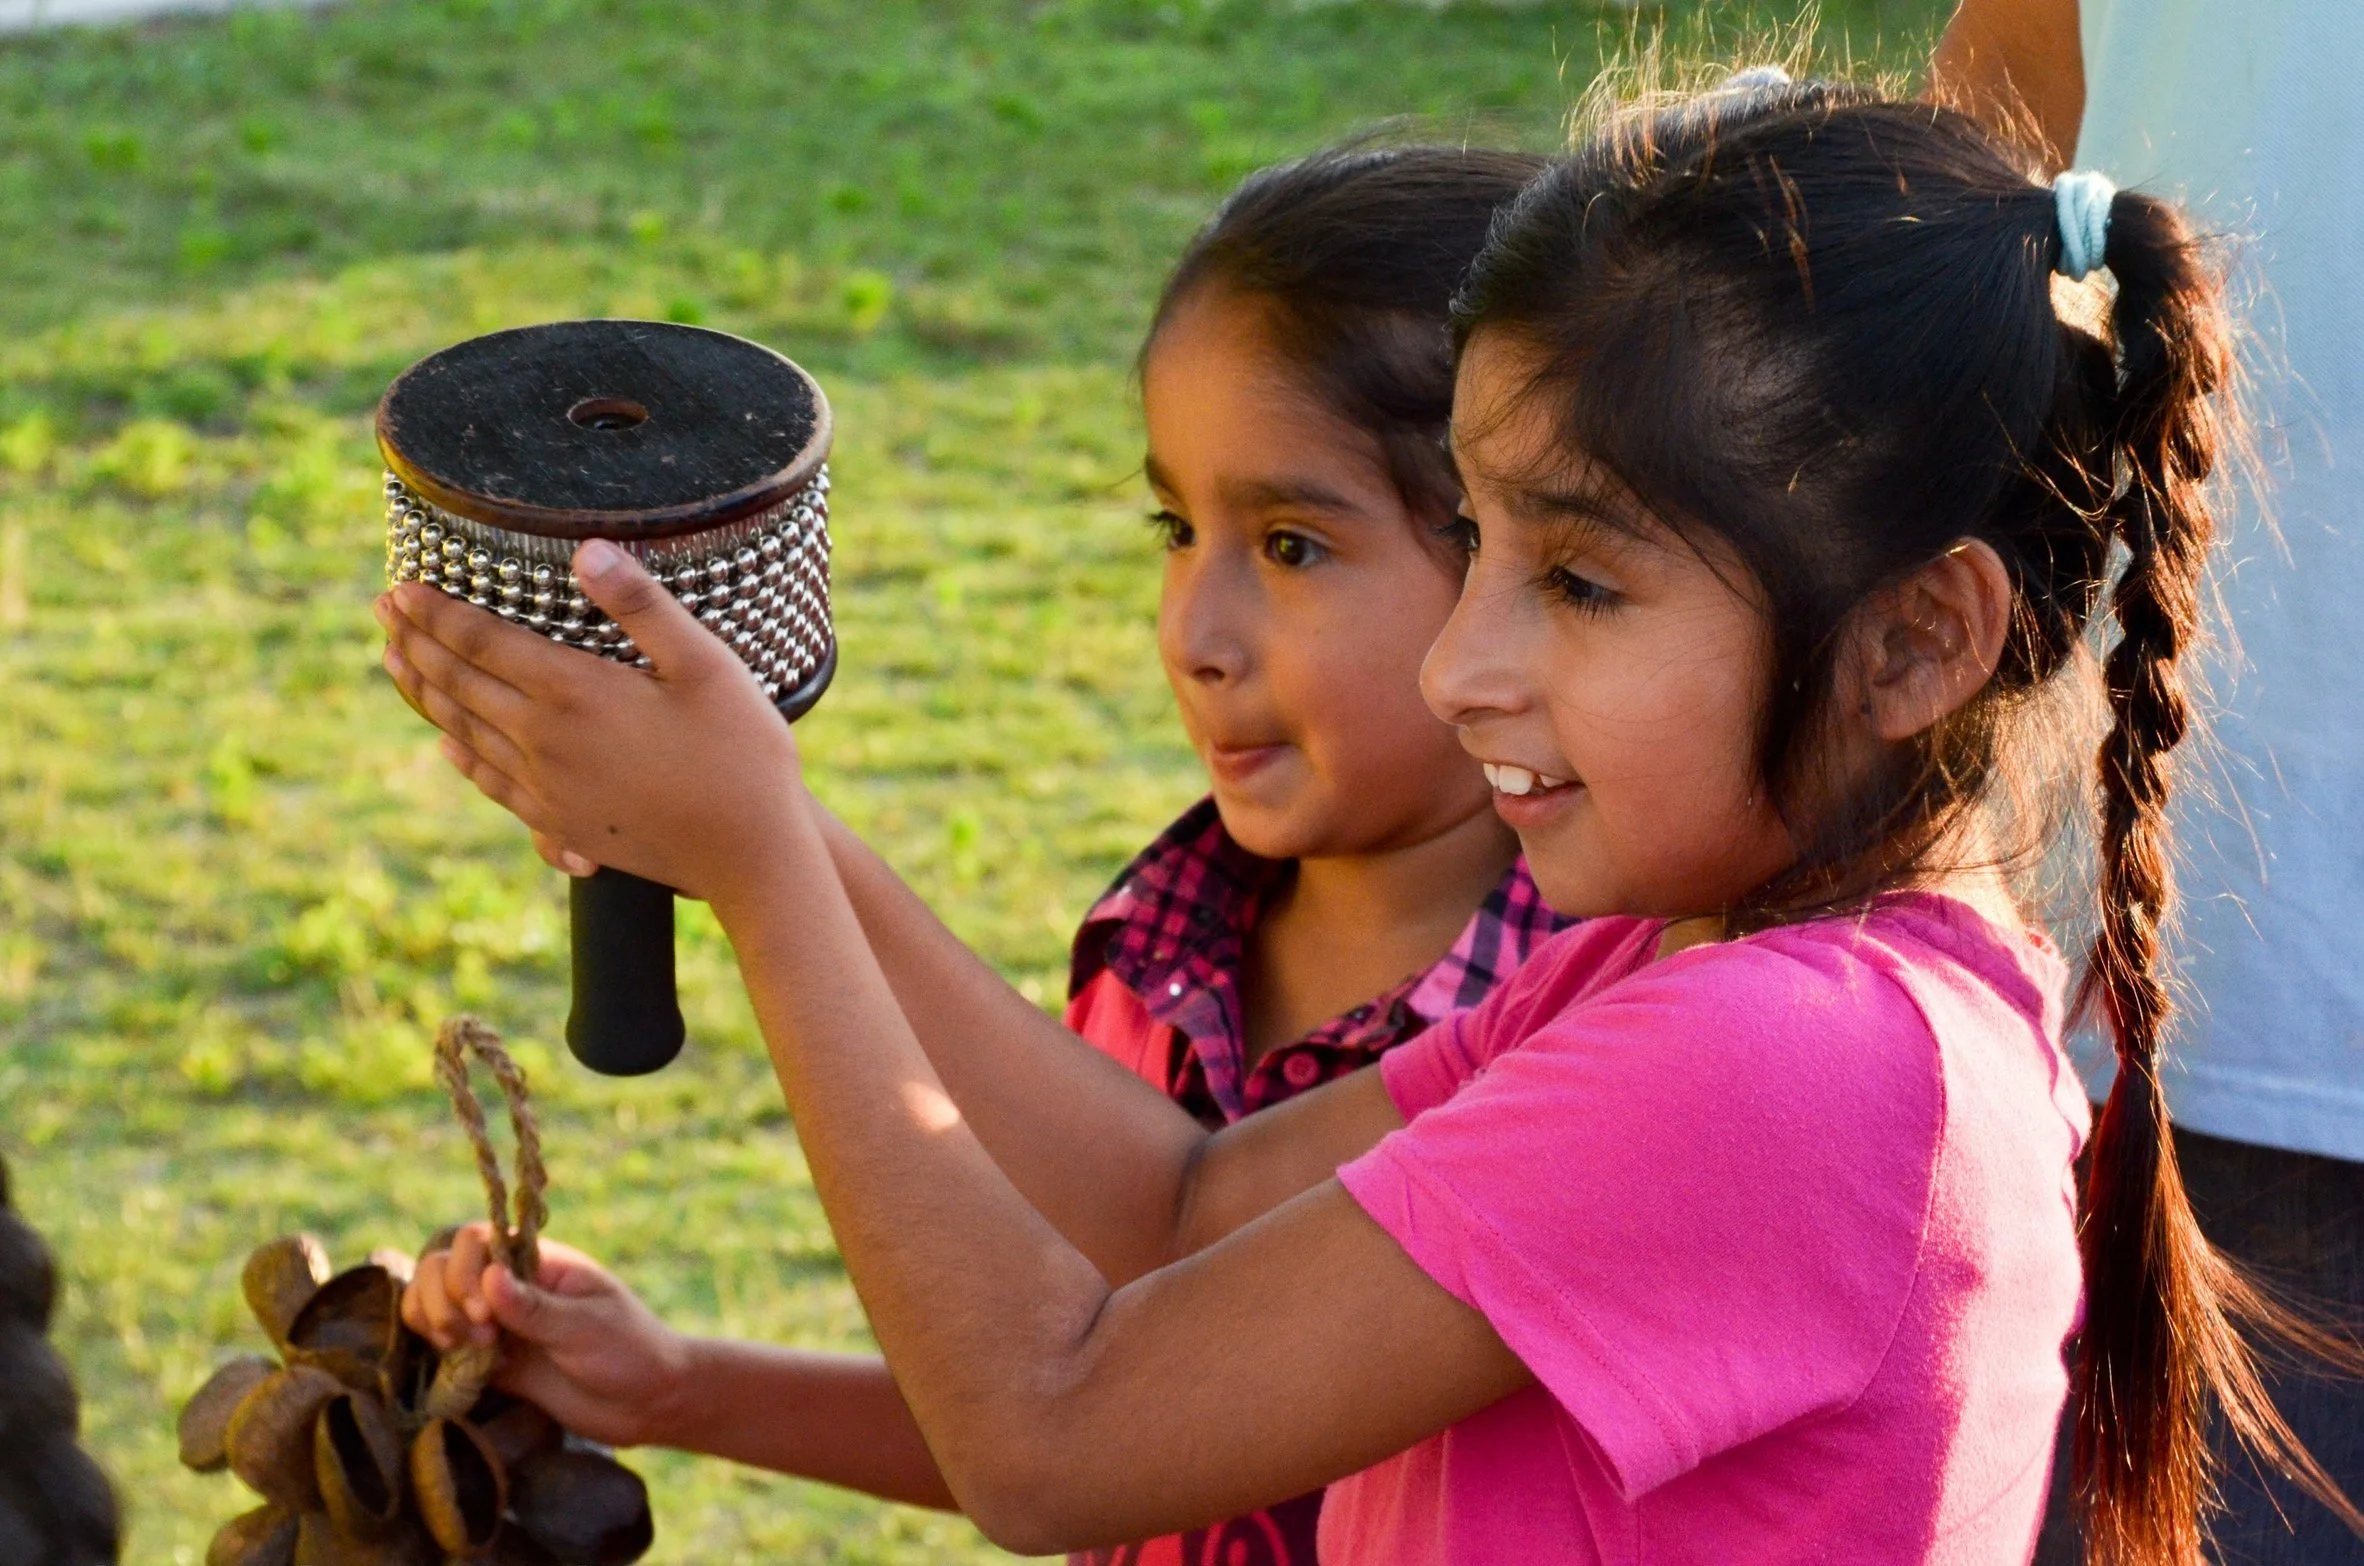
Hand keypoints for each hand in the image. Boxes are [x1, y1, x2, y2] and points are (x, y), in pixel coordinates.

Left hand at [375, 539, 804, 903]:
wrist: (749, 855)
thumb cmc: (740, 752)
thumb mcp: (706, 665)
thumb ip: (642, 606)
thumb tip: (587, 549)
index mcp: (573, 693)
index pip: (481, 642)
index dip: (436, 612)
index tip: (400, 587)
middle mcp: (544, 741)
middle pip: (458, 684)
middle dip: (416, 643)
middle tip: (381, 611)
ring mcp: (547, 789)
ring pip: (463, 732)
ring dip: (424, 694)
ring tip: (395, 663)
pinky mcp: (561, 826)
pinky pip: (492, 784)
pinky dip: (460, 756)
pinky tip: (446, 747)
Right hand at [401, 1222, 694, 1449]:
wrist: (645, 1402)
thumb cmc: (629, 1352)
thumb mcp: (586, 1328)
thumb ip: (534, 1308)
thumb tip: (488, 1277)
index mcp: (540, 1261)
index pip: (474, 1240)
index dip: (465, 1274)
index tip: (485, 1315)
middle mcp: (510, 1284)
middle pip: (441, 1265)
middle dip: (443, 1299)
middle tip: (478, 1337)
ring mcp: (496, 1319)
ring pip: (432, 1299)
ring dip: (432, 1320)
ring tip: (463, 1348)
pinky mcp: (489, 1356)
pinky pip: (442, 1340)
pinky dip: (434, 1346)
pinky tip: (459, 1364)